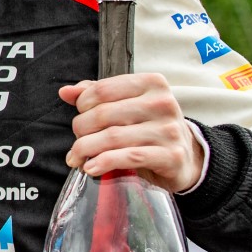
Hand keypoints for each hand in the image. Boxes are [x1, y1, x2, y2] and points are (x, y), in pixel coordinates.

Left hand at [58, 73, 203, 192]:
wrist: (186, 157)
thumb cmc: (148, 127)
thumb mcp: (126, 106)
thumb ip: (97, 95)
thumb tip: (65, 91)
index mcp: (151, 83)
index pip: (102, 89)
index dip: (82, 105)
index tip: (79, 118)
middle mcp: (162, 103)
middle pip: (103, 114)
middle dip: (81, 130)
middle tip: (77, 144)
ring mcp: (169, 129)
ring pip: (113, 137)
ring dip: (86, 149)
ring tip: (76, 159)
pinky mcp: (171, 155)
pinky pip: (129, 157)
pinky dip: (104, 163)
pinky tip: (91, 168)